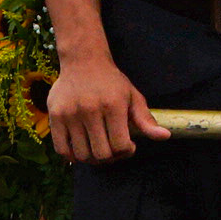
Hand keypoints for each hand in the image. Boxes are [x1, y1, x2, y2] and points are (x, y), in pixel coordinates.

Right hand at [46, 52, 167, 163]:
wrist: (83, 61)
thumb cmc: (112, 82)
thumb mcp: (133, 96)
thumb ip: (146, 120)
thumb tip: (165, 137)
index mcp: (113, 105)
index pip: (120, 145)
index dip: (127, 152)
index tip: (129, 146)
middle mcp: (90, 110)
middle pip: (101, 154)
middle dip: (111, 157)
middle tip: (114, 149)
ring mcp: (70, 114)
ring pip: (82, 155)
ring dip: (93, 158)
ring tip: (99, 148)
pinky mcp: (55, 116)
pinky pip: (62, 150)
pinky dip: (73, 156)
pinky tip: (83, 147)